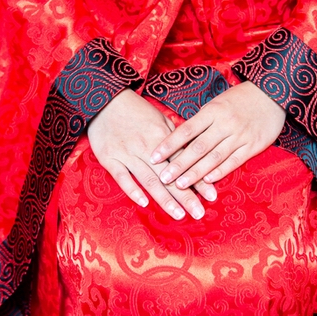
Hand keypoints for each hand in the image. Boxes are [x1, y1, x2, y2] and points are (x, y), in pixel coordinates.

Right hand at [87, 88, 216, 219]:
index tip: (212, 196)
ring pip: (149, 180)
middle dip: (186, 197)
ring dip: (165, 200)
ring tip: (179, 215)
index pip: (184, 164)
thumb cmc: (135, 111)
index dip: (198, 180)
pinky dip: (132, 190)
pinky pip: (122, 178)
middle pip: (169, 177)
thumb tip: (193, 153)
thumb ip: (175, 138)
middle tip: (199, 214)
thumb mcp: (160, 119)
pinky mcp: (109, 159)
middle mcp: (146, 148)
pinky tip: (144, 203)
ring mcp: (127, 154)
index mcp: (161, 138)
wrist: (104, 100)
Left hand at [150, 81, 285, 187]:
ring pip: (214, 157)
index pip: (185, 130)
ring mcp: (239, 135)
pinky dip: (220, 171)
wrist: (272, 94)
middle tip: (163, 178)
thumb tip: (178, 138)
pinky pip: (234, 161)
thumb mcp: (217, 103)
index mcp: (212, 111)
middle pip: (197, 147)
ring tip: (180, 185)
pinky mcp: (253, 145)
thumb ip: (201, 121)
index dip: (168, 145)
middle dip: (179, 164)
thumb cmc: (239, 100)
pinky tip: (207, 181)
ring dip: (195, 173)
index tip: (154, 157)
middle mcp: (224, 124)